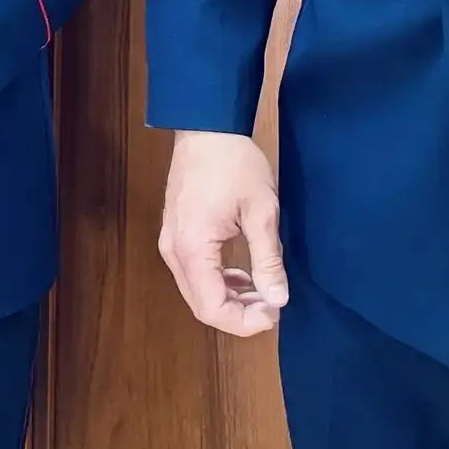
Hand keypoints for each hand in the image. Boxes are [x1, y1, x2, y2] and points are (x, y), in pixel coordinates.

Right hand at [158, 130, 288, 336]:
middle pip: (201, 304)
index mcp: (192, 248)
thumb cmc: (235, 163)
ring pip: (196, 290)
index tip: (274, 314)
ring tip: (263, 291)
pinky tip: (243, 273)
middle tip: (272, 306)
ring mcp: (170, 241)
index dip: (244, 323)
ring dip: (229, 299)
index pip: (212, 308)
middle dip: (238, 314)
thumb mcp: (261, 211)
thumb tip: (278, 300)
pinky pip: (194, 272)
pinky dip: (218, 281)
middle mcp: (174, 251)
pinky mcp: (175, 232)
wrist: (207, 126)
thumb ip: (268, 260)